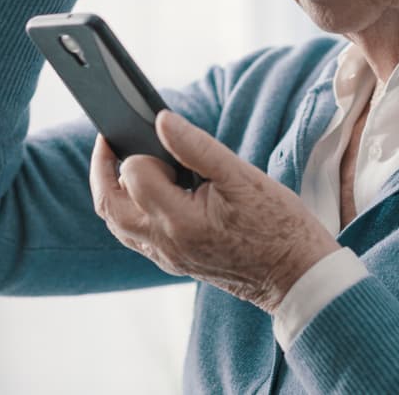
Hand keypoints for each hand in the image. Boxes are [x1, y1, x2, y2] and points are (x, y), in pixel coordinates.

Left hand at [89, 110, 340, 313]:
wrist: (296, 277)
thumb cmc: (277, 224)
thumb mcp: (241, 176)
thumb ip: (196, 146)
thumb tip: (161, 120)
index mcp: (180, 221)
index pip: (133, 175)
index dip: (142, 151)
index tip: (156, 132)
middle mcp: (165, 243)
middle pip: (108, 206)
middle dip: (102, 170)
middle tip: (110, 140)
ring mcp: (167, 257)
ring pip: (118, 225)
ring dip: (112, 192)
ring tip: (123, 160)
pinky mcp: (174, 263)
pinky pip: (135, 237)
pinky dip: (129, 211)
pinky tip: (147, 190)